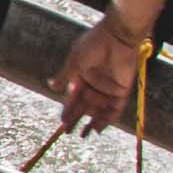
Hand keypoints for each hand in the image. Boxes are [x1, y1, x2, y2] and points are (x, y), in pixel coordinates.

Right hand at [59, 9, 153, 128]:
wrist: (118, 37)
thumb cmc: (94, 45)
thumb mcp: (75, 61)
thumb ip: (65, 76)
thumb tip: (51, 86)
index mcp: (82, 75)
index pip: (73, 96)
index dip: (68, 109)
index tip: (62, 121)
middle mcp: (95, 83)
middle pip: (84, 105)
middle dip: (76, 118)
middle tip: (68, 131)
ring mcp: (108, 88)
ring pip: (98, 109)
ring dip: (91, 122)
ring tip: (83, 134)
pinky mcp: (122, 90)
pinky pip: (114, 108)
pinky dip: (107, 119)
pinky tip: (99, 128)